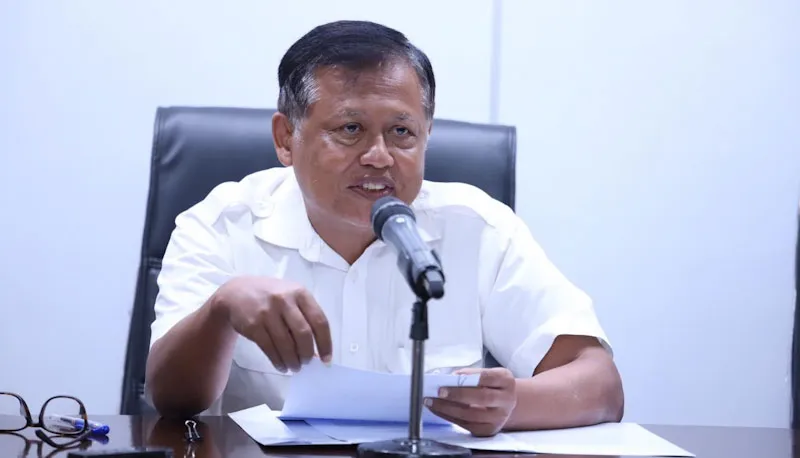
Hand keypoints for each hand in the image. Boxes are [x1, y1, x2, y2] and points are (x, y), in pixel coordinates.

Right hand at [216, 276, 331, 372]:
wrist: (236, 292)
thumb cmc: (271, 296)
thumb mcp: (291, 296)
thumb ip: (305, 316)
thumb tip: (316, 350)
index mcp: (300, 293)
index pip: (320, 321)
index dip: (325, 343)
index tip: (326, 359)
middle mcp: (285, 300)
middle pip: (304, 334)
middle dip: (307, 354)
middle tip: (306, 363)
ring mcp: (268, 312)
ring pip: (286, 344)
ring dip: (292, 360)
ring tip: (294, 367)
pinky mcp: (253, 325)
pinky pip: (269, 348)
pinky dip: (278, 361)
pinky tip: (281, 366)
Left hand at [424, 367, 516, 436]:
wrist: (505, 403)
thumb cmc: (491, 385)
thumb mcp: (486, 374)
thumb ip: (470, 374)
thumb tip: (448, 379)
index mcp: (506, 381)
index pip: (487, 377)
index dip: (468, 378)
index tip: (450, 378)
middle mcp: (506, 400)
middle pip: (482, 398)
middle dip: (457, 395)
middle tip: (439, 392)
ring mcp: (499, 418)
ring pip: (472, 415)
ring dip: (448, 408)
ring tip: (432, 402)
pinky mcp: (489, 430)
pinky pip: (467, 425)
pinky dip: (450, 417)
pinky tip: (439, 410)